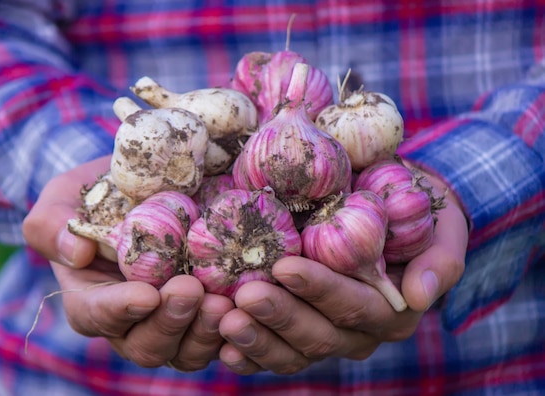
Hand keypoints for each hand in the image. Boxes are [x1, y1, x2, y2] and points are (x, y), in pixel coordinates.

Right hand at [22, 155, 233, 370]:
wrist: (143, 191)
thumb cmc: (96, 196)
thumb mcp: (63, 198)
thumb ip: (53, 224)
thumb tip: (76, 254)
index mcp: (90, 297)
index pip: (94, 316)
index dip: (118, 311)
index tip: (145, 294)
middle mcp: (130, 322)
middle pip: (144, 345)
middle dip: (168, 323)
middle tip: (192, 290)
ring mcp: (169, 323)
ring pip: (183, 352)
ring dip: (203, 332)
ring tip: (223, 302)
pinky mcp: (203, 316)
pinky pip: (218, 340)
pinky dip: (232, 332)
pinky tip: (246, 310)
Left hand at [217, 172, 467, 374]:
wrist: (392, 217)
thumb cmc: (416, 214)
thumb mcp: (443, 229)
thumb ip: (439, 261)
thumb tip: (419, 295)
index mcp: (393, 310)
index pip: (354, 305)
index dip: (319, 289)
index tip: (284, 267)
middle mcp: (360, 332)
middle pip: (318, 334)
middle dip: (280, 316)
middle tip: (243, 296)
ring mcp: (328, 337)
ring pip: (293, 352)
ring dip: (258, 339)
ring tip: (224, 320)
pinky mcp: (300, 335)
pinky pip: (274, 354)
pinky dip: (249, 354)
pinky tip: (222, 346)